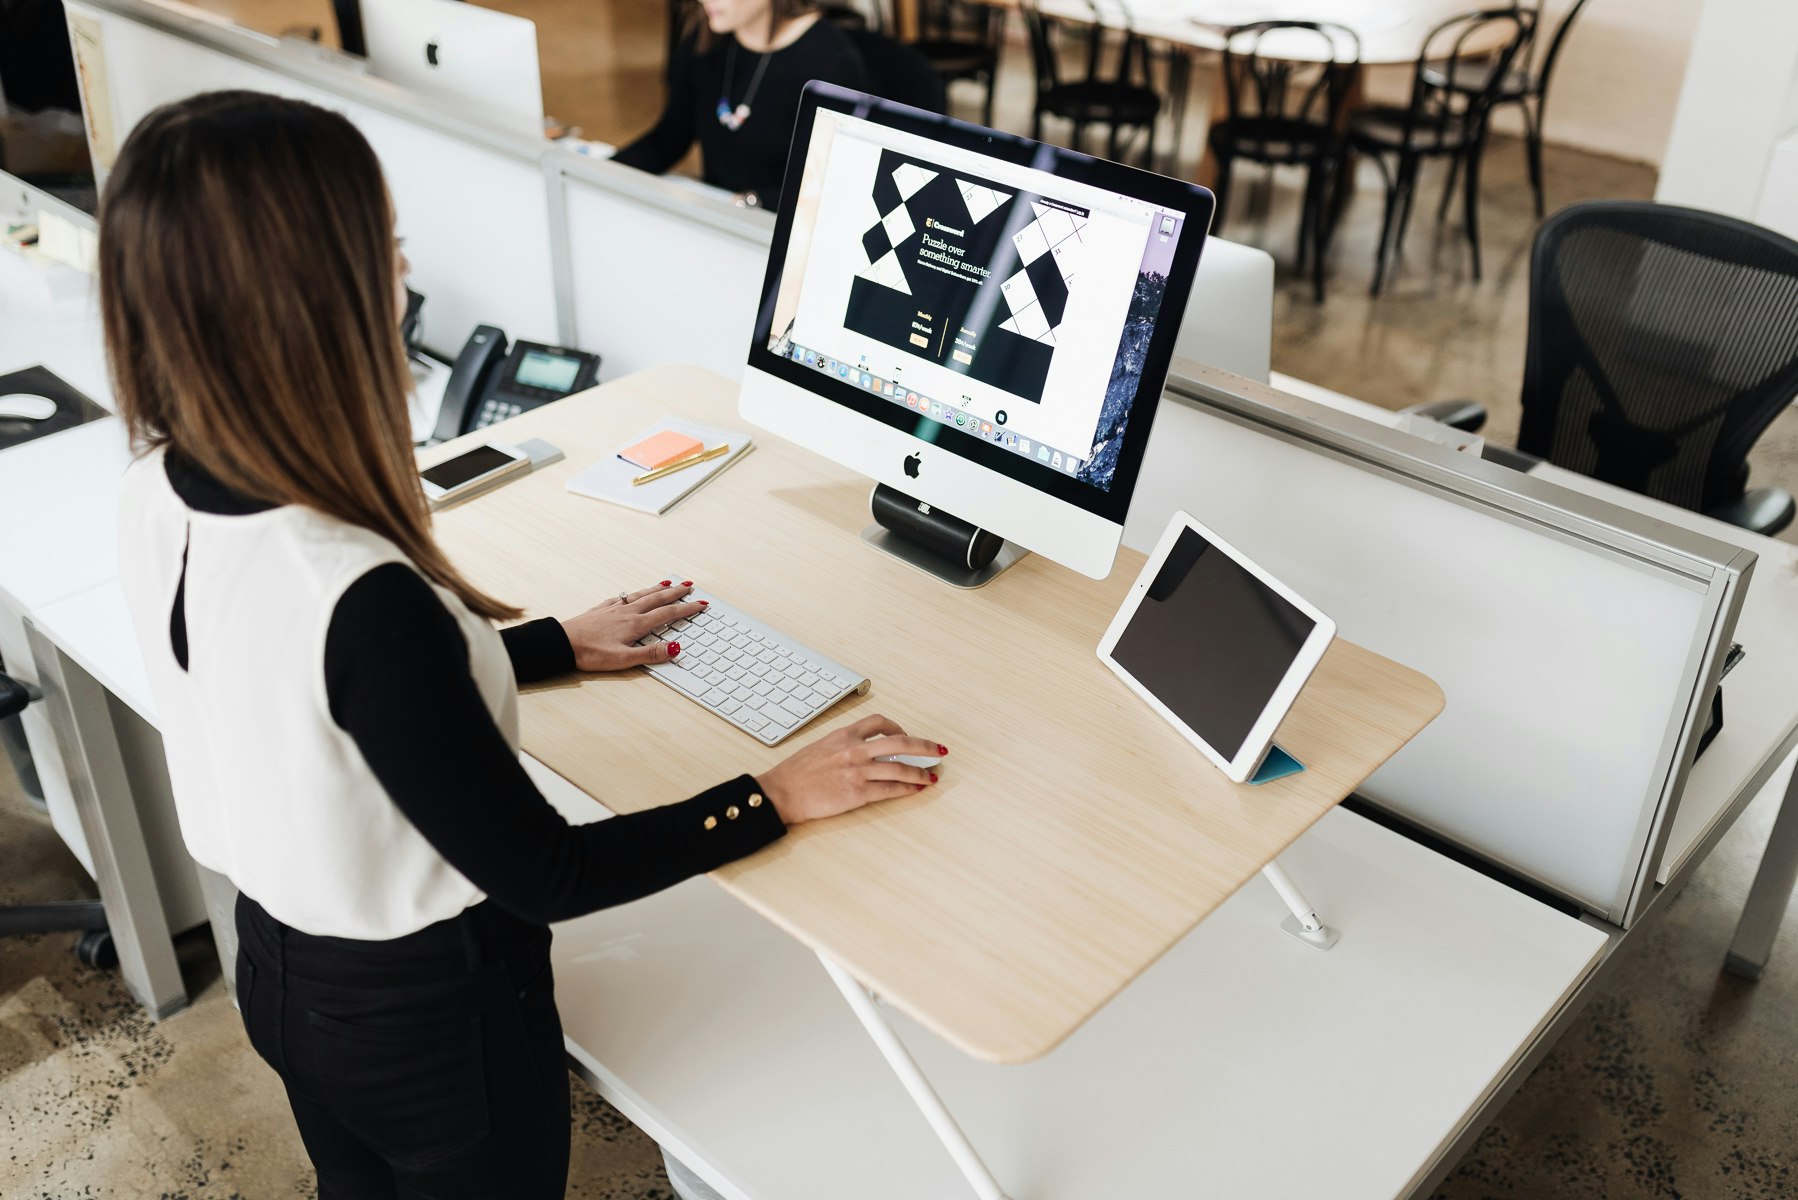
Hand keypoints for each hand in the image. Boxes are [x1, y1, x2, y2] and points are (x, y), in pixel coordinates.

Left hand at [561, 581, 705, 670]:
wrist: (562, 643)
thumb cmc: (590, 653)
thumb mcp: (624, 659)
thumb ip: (650, 654)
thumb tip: (675, 648)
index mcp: (635, 624)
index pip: (667, 614)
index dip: (686, 609)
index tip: (700, 604)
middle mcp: (627, 612)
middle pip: (657, 599)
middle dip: (676, 593)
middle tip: (690, 586)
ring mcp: (613, 609)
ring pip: (640, 595)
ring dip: (656, 589)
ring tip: (668, 583)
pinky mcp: (600, 610)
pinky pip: (622, 597)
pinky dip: (632, 594)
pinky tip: (631, 594)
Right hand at [757, 715, 947, 825]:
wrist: (781, 792)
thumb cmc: (795, 774)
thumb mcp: (819, 748)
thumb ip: (841, 746)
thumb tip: (861, 750)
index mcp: (843, 735)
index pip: (878, 722)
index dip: (897, 727)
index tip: (904, 734)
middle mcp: (853, 749)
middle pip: (899, 742)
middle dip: (923, 746)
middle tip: (938, 750)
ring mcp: (857, 771)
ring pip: (899, 767)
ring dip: (920, 772)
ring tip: (932, 776)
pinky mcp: (857, 792)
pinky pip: (890, 789)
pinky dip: (907, 789)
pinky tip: (915, 789)